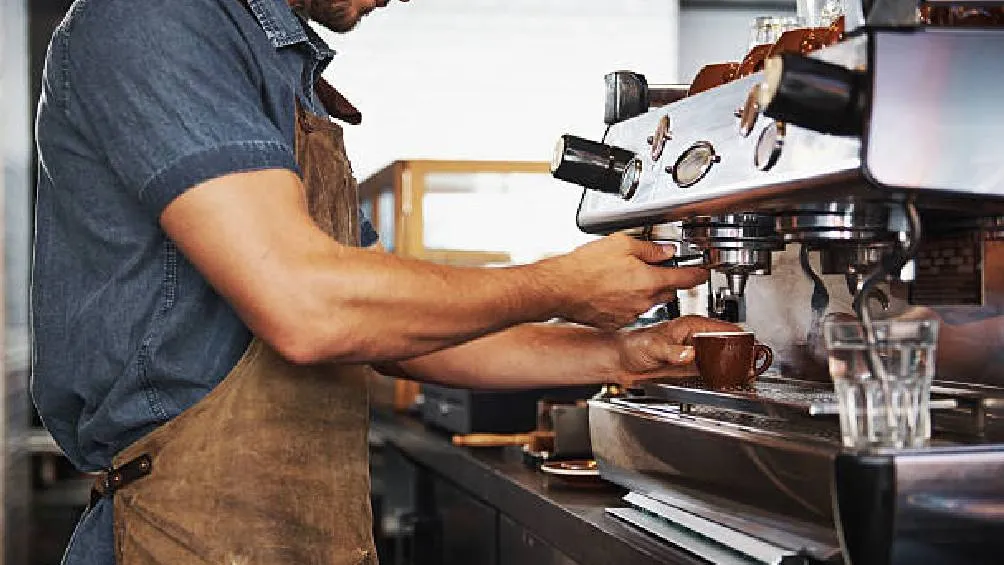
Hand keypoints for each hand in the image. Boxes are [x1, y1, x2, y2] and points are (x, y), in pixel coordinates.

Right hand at [536, 233, 708, 329]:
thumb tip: (664, 251)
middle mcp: (644, 301)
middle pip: (667, 290)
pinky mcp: (615, 322)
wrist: (560, 288)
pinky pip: (629, 311)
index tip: (702, 272)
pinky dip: (626, 301)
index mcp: (649, 280)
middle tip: (651, 267)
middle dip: (664, 279)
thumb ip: (649, 248)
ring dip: (642, 290)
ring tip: (622, 277)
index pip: (685, 278)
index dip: (697, 274)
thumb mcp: (621, 244)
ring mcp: (630, 314)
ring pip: (648, 301)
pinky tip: (611, 290)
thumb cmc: (585, 267)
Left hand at [614, 315, 742, 383]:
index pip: (723, 328)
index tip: (752, 347)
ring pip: (723, 357)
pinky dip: (723, 375)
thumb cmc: (633, 346)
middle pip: (727, 343)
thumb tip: (690, 354)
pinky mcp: (692, 367)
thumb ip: (672, 352)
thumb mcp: (653, 347)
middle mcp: (696, 337)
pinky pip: (713, 370)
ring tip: (747, 375)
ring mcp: (695, 352)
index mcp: (690, 326)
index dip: (739, 337)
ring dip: (735, 365)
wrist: (622, 361)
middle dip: (742, 353)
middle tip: (753, 366)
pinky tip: (730, 381)